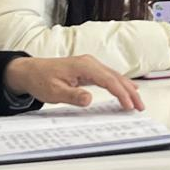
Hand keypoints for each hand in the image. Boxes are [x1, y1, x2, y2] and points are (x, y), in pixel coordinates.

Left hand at [3, 54, 143, 109]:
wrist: (29, 71)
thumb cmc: (40, 80)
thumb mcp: (53, 92)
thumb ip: (73, 96)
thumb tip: (90, 100)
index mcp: (84, 66)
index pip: (109, 80)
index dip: (121, 94)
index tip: (128, 106)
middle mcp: (90, 63)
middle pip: (116, 77)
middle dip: (130, 92)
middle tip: (140, 106)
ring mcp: (90, 65)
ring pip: (115, 76)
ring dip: (127, 88)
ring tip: (138, 101)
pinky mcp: (88, 69)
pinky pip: (109, 76)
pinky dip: (119, 84)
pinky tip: (127, 88)